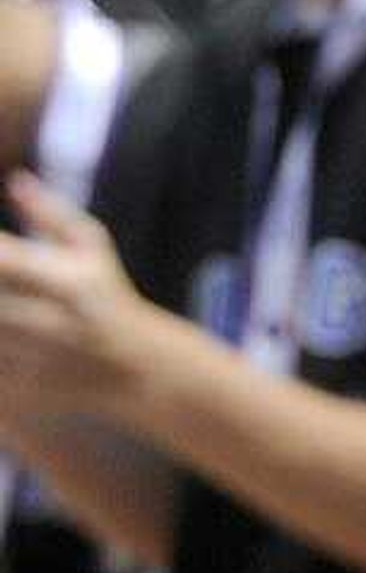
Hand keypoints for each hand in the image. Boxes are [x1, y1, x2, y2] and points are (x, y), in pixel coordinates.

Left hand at [0, 173, 157, 416]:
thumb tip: (16, 180)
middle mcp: (47, 324)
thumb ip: (50, 214)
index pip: (2, 262)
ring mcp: (33, 363)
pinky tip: (4, 339)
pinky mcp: (21, 392)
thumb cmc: (109, 296)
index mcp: (63, 283)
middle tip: (0, 287)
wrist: (144, 371)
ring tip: (5, 311)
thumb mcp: (92, 249)